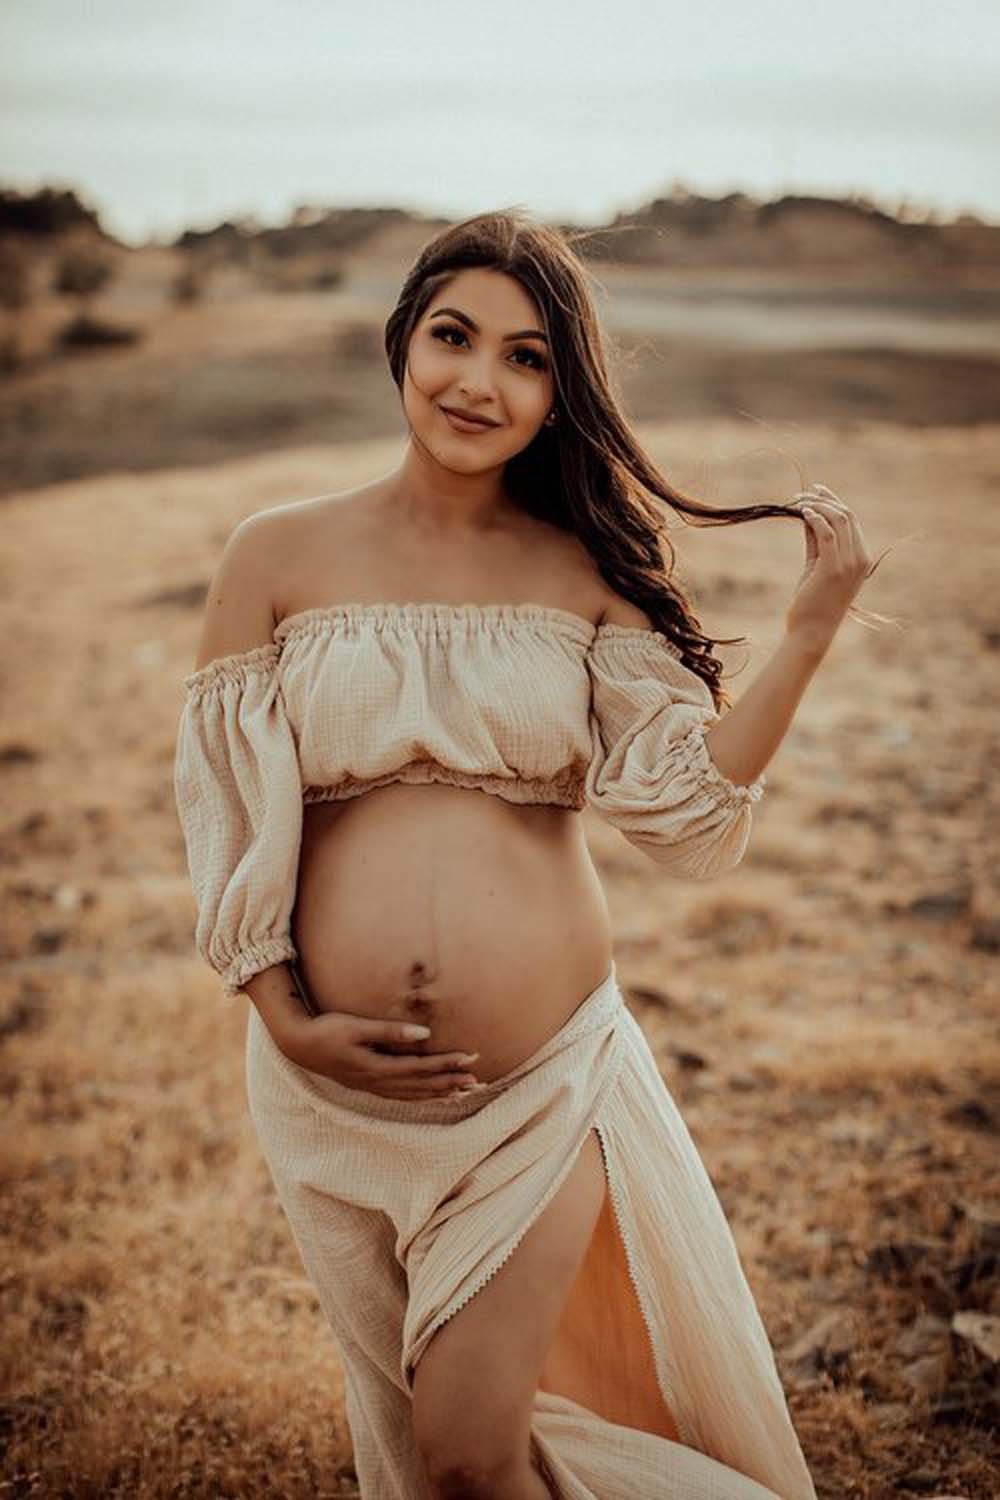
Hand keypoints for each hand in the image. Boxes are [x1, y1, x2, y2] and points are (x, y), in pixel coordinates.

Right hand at [278, 1008, 482, 1099]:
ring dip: (440, 1093)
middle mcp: (377, 1082)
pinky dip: (422, 1096)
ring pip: (413, 1094)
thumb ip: (389, 1031)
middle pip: (422, 1085)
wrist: (299, 1045)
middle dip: (451, 1082)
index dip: (447, 1064)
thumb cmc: (327, 1030)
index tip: (470, 1058)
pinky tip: (433, 1095)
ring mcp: (372, 1086)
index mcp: (376, 1067)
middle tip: (478, 1080)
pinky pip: (402, 1096)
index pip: (420, 1068)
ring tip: (464, 1091)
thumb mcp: (356, 1026)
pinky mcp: (368, 1084)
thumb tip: (424, 1035)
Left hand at [785, 483, 873, 652]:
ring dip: (817, 505)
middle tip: (802, 494)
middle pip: (847, 515)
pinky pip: (827, 533)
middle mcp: (860, 559)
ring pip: (838, 520)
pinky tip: (802, 512)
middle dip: (824, 499)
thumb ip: (816, 541)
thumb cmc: (812, 603)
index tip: (815, 492)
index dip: (834, 501)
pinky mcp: (833, 568)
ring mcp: (849, 564)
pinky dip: (815, 517)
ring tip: (797, 501)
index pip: (852, 520)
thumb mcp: (816, 566)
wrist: (811, 632)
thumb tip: (808, 516)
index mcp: (862, 558)